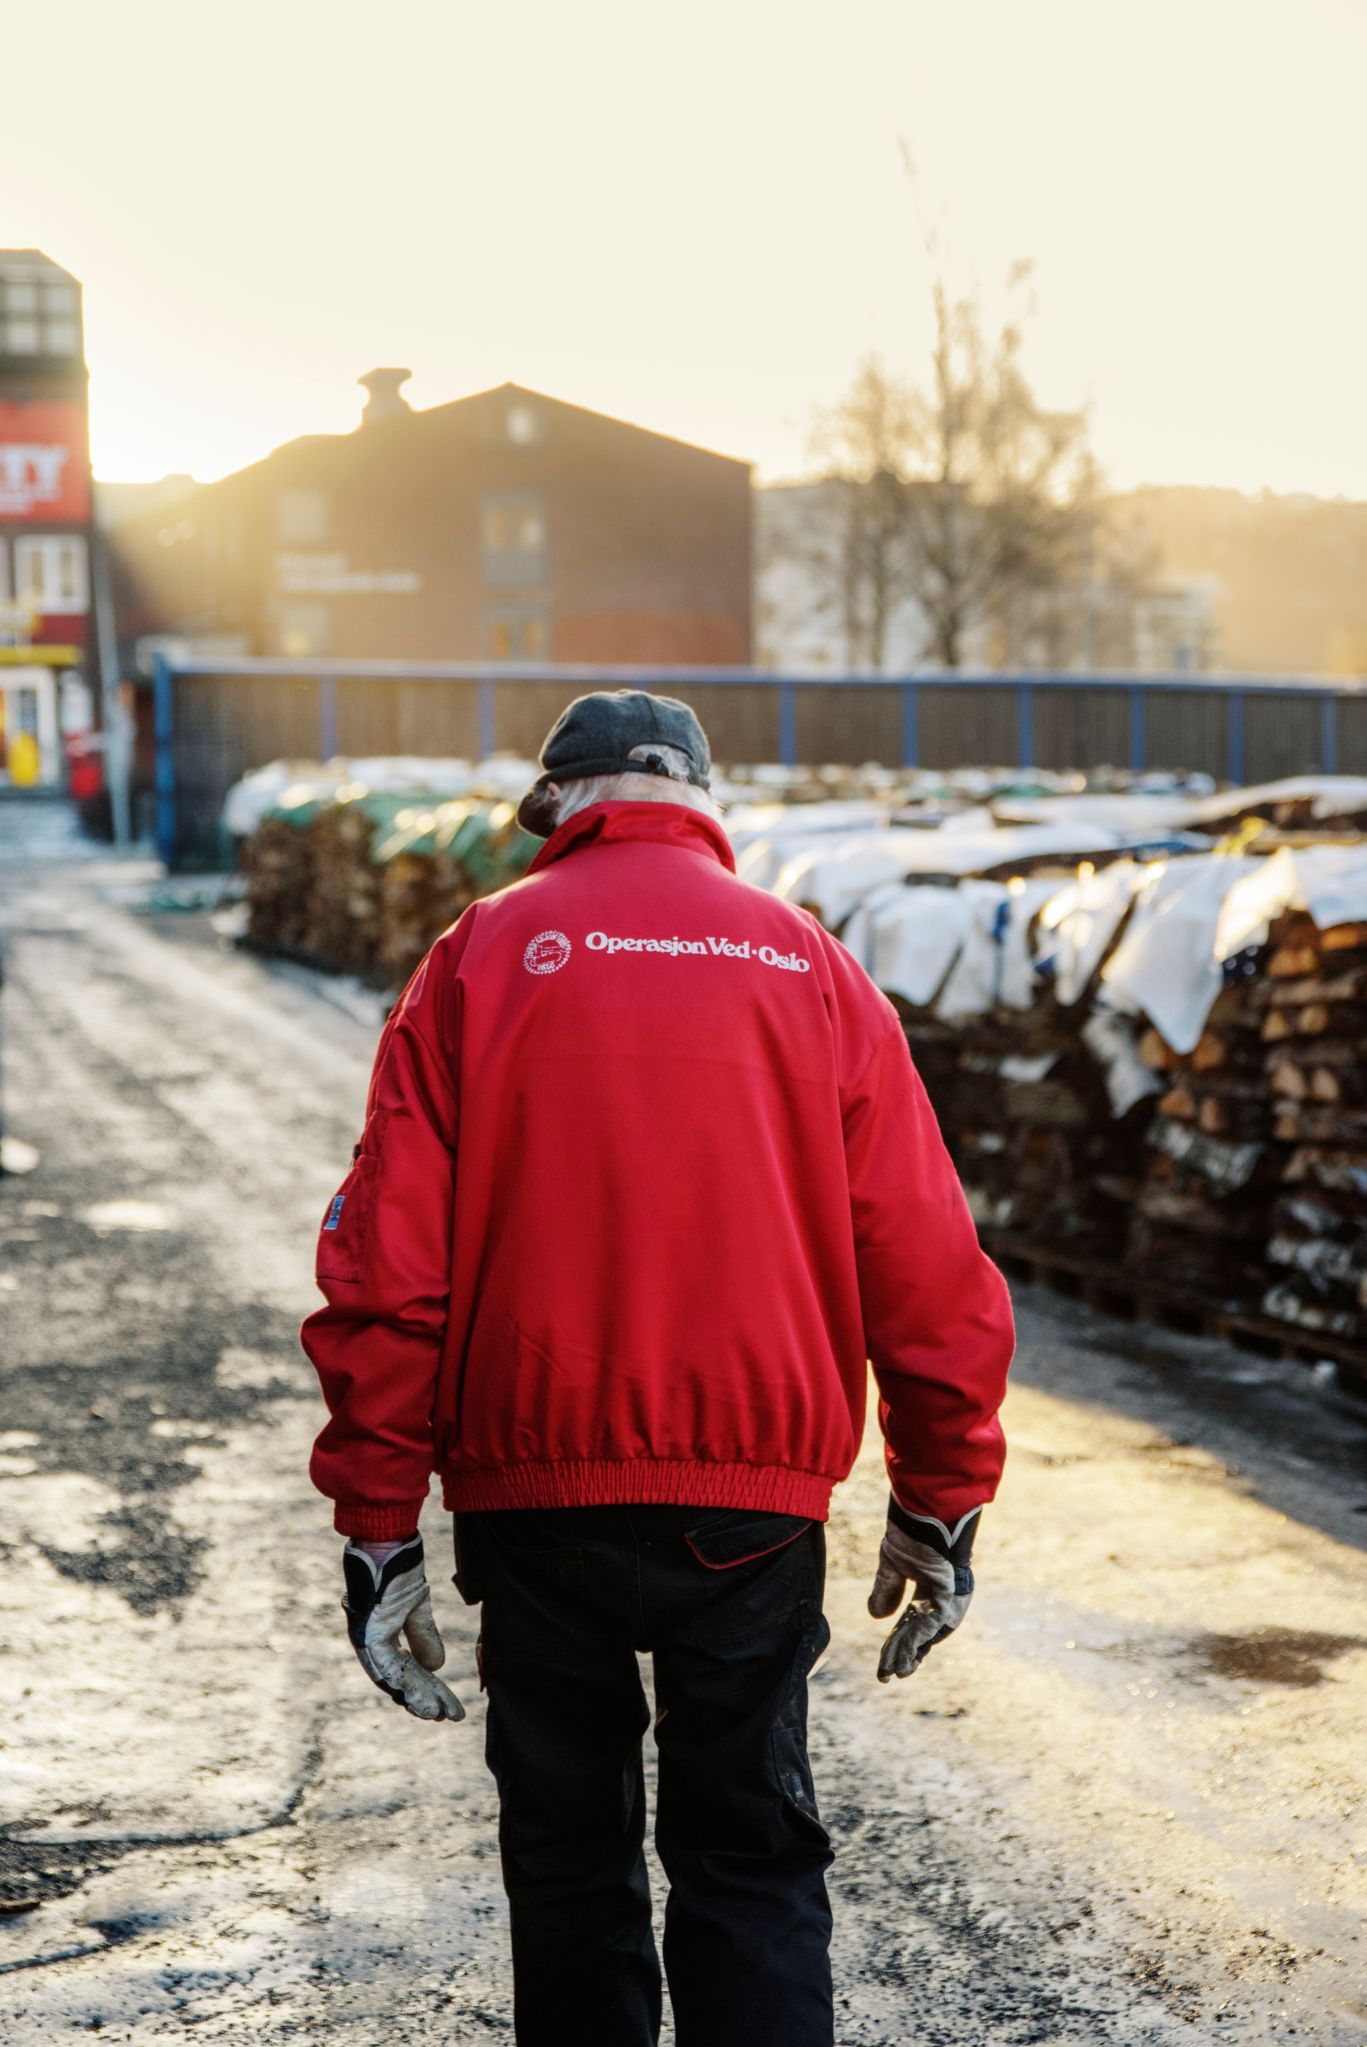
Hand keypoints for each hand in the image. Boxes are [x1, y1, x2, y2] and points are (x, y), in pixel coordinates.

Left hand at [342, 1536, 464, 1721]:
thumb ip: (423, 1635)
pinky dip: (405, 1683)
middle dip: (425, 1699)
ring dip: (416, 1697)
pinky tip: (421, 1697)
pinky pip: (385, 1665)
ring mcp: (367, 1638)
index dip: (427, 1689)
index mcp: (384, 1635)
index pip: (407, 1670)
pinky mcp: (366, 1632)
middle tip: (446, 1718)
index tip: (447, 1706)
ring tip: (436, 1715)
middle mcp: (373, 1642)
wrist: (386, 1539)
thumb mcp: (418, 1606)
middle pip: (401, 1679)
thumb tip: (436, 1668)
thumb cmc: (398, 1568)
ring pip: (393, 1678)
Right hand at [867, 1504, 978, 1682]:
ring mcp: (945, 1598)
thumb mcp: (892, 1565)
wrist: (924, 1514)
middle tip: (887, 1676)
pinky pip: (930, 1624)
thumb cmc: (911, 1532)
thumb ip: (886, 1589)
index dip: (896, 1643)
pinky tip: (903, 1656)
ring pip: (924, 1634)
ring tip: (895, 1673)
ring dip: (908, 1654)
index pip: (909, 1623)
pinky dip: (916, 1640)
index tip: (885, 1662)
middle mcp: (938, 1598)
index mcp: (925, 1589)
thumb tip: (876, 1617)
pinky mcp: (949, 1596)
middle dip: (901, 1655)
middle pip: (917, 1633)